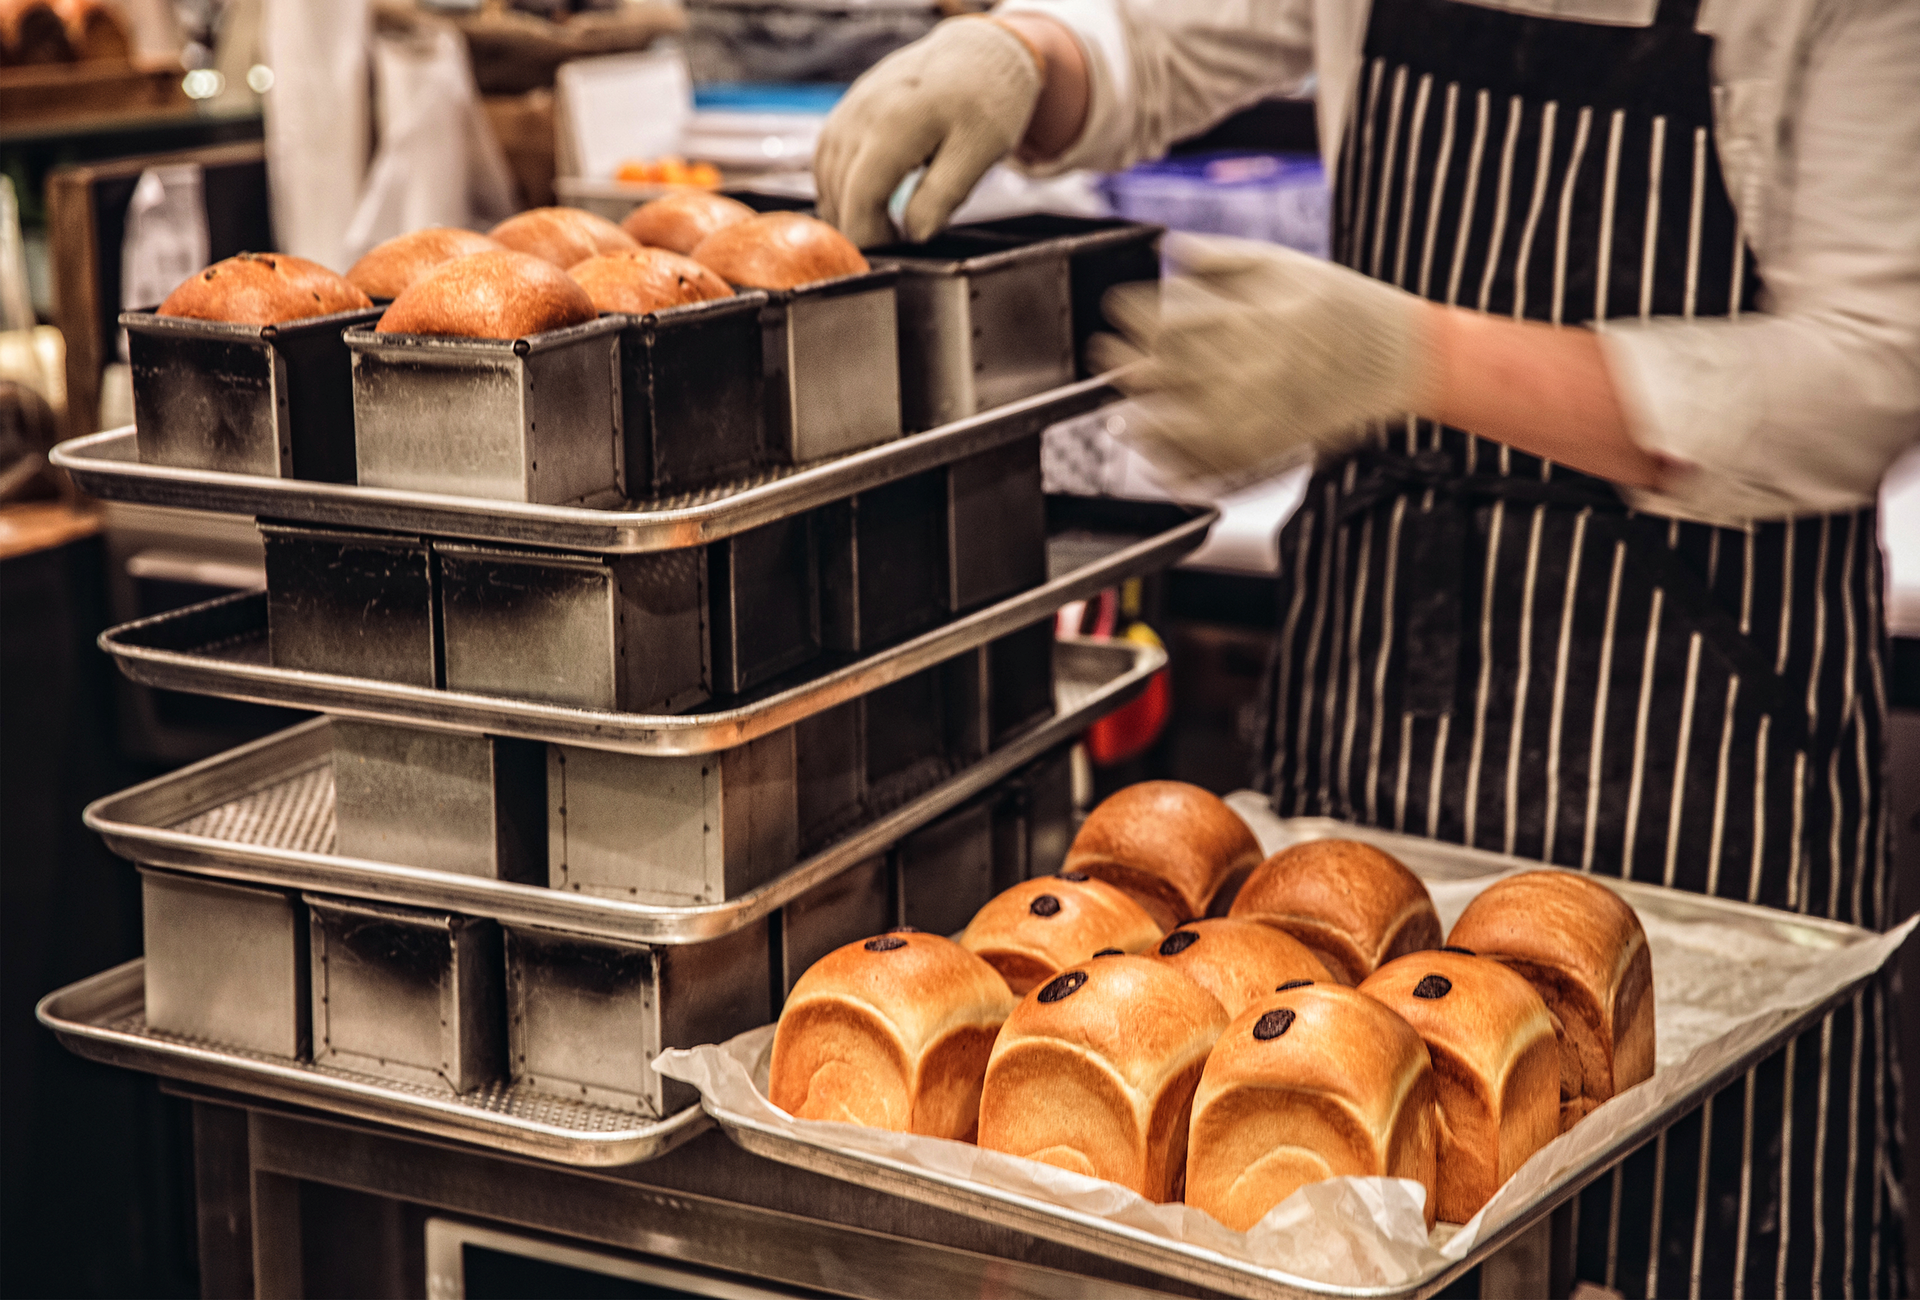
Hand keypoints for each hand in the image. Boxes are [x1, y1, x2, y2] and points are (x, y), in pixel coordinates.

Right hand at [815, 18, 1042, 246]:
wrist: (977, 54)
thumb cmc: (987, 103)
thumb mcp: (981, 152)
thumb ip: (944, 195)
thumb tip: (914, 235)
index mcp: (896, 123)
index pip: (861, 197)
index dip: (868, 238)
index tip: (890, 257)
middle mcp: (862, 113)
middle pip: (839, 192)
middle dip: (859, 229)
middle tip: (893, 249)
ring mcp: (847, 110)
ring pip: (826, 179)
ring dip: (846, 211)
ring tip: (881, 230)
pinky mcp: (844, 112)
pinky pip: (826, 161)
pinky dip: (839, 189)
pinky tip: (864, 204)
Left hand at [1097, 235, 1438, 490]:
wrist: (1407, 357)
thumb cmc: (1347, 305)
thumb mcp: (1286, 263)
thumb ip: (1223, 257)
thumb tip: (1168, 247)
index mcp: (1253, 320)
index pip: (1173, 321)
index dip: (1135, 316)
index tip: (1117, 310)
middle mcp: (1253, 369)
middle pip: (1170, 375)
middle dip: (1128, 365)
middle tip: (1106, 356)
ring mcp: (1263, 414)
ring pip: (1185, 429)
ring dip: (1146, 424)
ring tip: (1123, 416)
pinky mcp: (1275, 447)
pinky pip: (1218, 467)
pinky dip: (1182, 467)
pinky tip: (1158, 459)